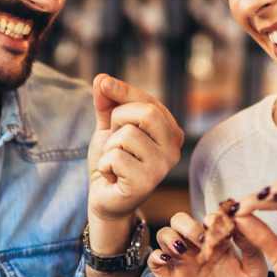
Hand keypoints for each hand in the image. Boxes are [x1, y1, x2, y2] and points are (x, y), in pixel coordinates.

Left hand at [86, 74, 183, 253]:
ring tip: (114, 162)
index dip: (123, 90)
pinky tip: (112, 176)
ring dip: (109, 147)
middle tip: (114, 140)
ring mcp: (163, 167)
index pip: (148, 101)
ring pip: (127, 135)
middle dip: (118, 120)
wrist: (104, 197)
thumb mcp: (109, 127)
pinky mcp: (147, 183)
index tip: (102, 83)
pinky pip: (116, 157)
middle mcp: (174, 148)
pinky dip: (105, 165)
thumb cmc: (112, 161)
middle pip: (146, 113)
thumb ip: (108, 103)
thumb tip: (102, 78)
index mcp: (171, 131)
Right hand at [147, 210, 267, 276]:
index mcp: (219, 244)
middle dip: (187, 224)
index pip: (207, 219)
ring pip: (165, 235)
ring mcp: (182, 264)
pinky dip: (156, 255)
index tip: (217, 226)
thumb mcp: (255, 272)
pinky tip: (168, 259)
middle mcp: (198, 250)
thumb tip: (241, 218)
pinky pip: (154, 260)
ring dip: (170, 236)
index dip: (210, 217)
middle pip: (180, 221)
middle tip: (199, 238)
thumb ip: (251, 246)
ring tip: (182, 249)